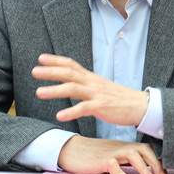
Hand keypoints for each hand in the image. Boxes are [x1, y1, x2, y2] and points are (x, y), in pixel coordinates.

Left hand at [33, 54, 148, 126]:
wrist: (139, 105)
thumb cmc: (118, 98)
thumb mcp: (100, 87)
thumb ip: (85, 84)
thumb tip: (71, 82)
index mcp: (91, 78)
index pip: (71, 64)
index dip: (56, 60)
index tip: (41, 58)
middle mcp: (92, 83)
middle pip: (69, 73)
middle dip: (50, 72)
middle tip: (34, 71)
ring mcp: (96, 94)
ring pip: (73, 88)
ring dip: (55, 90)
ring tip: (38, 93)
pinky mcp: (102, 107)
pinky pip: (84, 108)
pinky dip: (71, 111)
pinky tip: (59, 115)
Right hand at [58, 135, 165, 173]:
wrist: (70, 149)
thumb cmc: (89, 154)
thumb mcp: (110, 155)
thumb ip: (122, 160)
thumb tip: (138, 171)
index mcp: (122, 146)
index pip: (144, 148)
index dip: (156, 160)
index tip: (162, 172)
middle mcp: (119, 148)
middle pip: (143, 148)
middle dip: (155, 163)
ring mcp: (110, 153)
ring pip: (132, 154)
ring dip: (144, 168)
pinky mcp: (100, 160)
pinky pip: (113, 165)